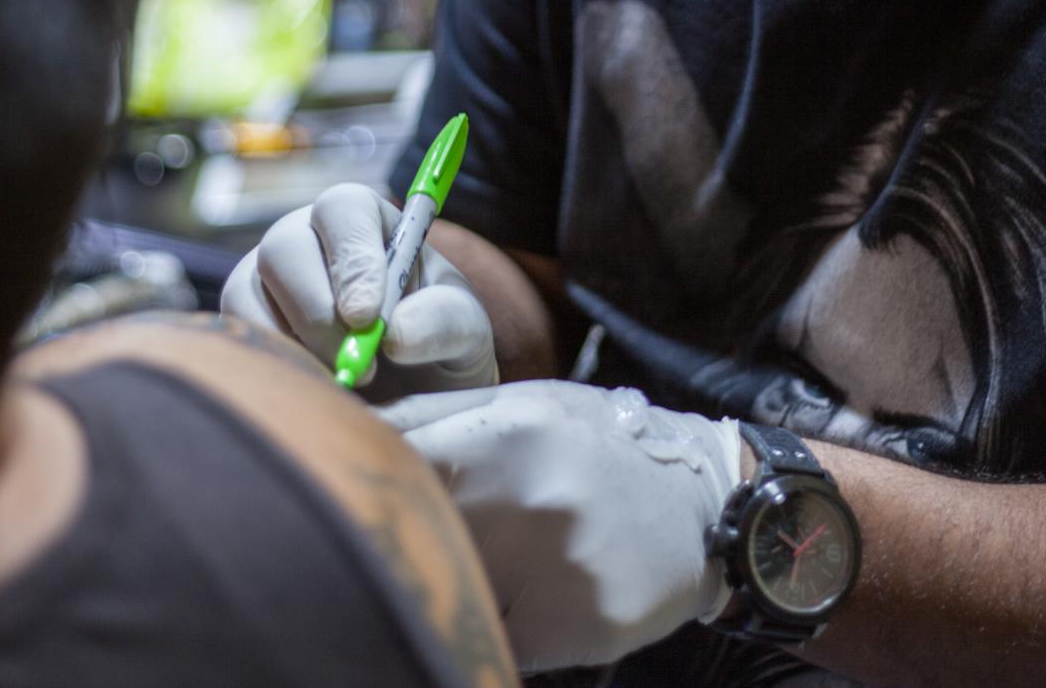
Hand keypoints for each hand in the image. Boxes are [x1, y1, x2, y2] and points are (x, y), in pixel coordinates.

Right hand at [220, 183, 496, 398]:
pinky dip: (272, 367)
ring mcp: (265, 278)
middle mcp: (305, 237)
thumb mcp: (464, 329)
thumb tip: (394, 335)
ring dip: (294, 344)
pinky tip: (314, 390)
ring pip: (247, 292)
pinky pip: (234, 337)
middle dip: (317, 310)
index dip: (351, 258)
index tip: (366, 317)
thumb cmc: (438, 342)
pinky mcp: (241, 322)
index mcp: (363, 219)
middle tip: (358, 366)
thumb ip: (443, 321)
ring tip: (344, 384)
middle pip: (284, 248)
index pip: (344, 210)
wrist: (413, 391)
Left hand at [380, 381, 741, 670]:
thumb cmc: (595, 445)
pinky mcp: (582, 625)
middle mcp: (531, 496)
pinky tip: (526, 602)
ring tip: (491, 568)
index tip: (351, 498)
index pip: (395, 465)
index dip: (367, 486)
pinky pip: (499, 640)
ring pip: (457, 593)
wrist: (703, 501)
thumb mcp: (523, 406)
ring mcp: (558, 566)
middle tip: (415, 544)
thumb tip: (342, 426)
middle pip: (420, 536)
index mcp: (505, 432)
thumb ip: (432, 416)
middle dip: (410, 543)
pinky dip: (498, 627)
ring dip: (456, 587)